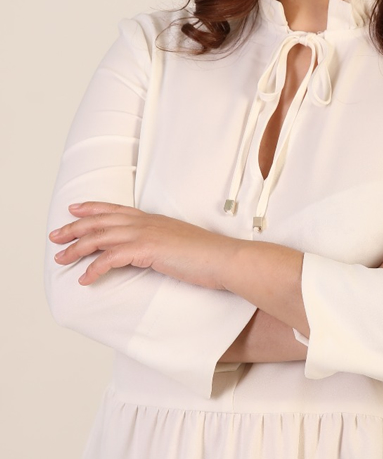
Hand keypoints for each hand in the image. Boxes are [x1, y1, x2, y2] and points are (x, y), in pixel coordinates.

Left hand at [49, 201, 237, 287]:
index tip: (74, 209)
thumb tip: (146, 252)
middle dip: (75, 228)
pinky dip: (95, 268)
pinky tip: (85, 279)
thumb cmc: (205, 256)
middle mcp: (146, 222)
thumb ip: (159, 244)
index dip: (93, 208)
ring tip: (61, 259)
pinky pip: (112, 258)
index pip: (116, 209)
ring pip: (102, 237)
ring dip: (78, 249)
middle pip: (102, 221)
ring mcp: (146, 234)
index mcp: (152, 219)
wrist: (223, 258)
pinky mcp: (147, 249)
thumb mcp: (178, 244)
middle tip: (55, 236)